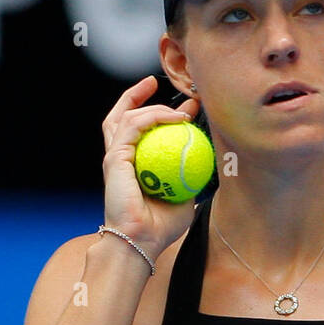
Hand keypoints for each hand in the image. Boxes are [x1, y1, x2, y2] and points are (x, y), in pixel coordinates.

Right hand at [101, 75, 202, 260]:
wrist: (141, 241)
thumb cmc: (160, 227)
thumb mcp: (184, 199)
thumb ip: (189, 181)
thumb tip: (208, 167)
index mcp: (132, 166)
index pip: (139, 132)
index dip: (158, 115)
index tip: (185, 108)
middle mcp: (120, 158)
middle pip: (121, 116)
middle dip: (138, 95)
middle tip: (158, 83)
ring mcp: (115, 156)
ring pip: (127, 116)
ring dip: (152, 103)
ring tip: (179, 104)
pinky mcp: (114, 158)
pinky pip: (133, 126)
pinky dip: (154, 116)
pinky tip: (176, 117)